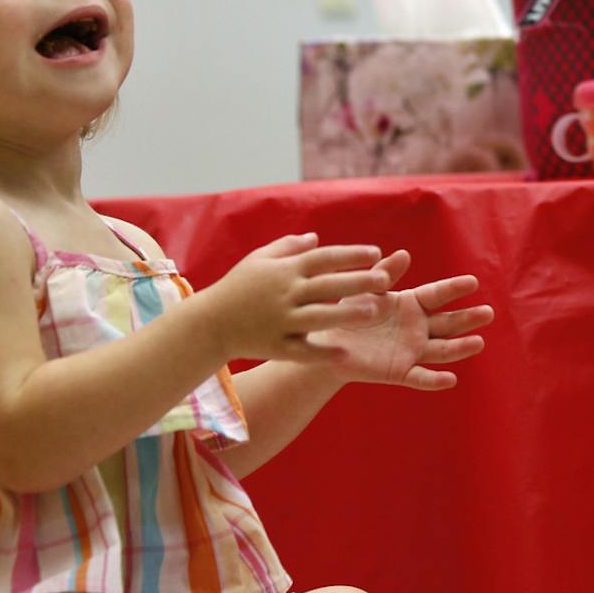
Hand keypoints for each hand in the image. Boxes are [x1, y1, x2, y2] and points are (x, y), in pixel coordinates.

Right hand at [199, 233, 391, 364]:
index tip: (376, 253)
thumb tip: (316, 239)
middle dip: (357, 282)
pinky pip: (302, 350)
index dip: (349, 255)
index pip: (322, 259)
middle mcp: (284, 294)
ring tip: (373, 312)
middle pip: (326, 286)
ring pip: (318, 317)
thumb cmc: (238, 287)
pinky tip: (346, 353)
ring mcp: (280, 321)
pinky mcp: (275, 346)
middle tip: (385, 280)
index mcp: (284, 271)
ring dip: (346, 315)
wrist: (209, 323)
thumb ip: (288, 248)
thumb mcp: (259, 260)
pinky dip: (322, 353)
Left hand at [314, 255, 491, 389]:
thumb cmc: (348, 313)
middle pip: (448, 323)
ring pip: (441, 350)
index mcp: (411, 305)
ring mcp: (412, 351)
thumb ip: (384, 274)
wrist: (329, 345)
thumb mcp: (366, 290)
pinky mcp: (400, 371)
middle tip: (488, 313)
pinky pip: (420, 377)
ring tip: (479, 343)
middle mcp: (418, 328)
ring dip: (460, 348)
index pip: (437, 295)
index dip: (454, 288)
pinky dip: (435, 380)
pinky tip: (450, 380)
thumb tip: (404, 253)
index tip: (473, 282)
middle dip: (468, 319)